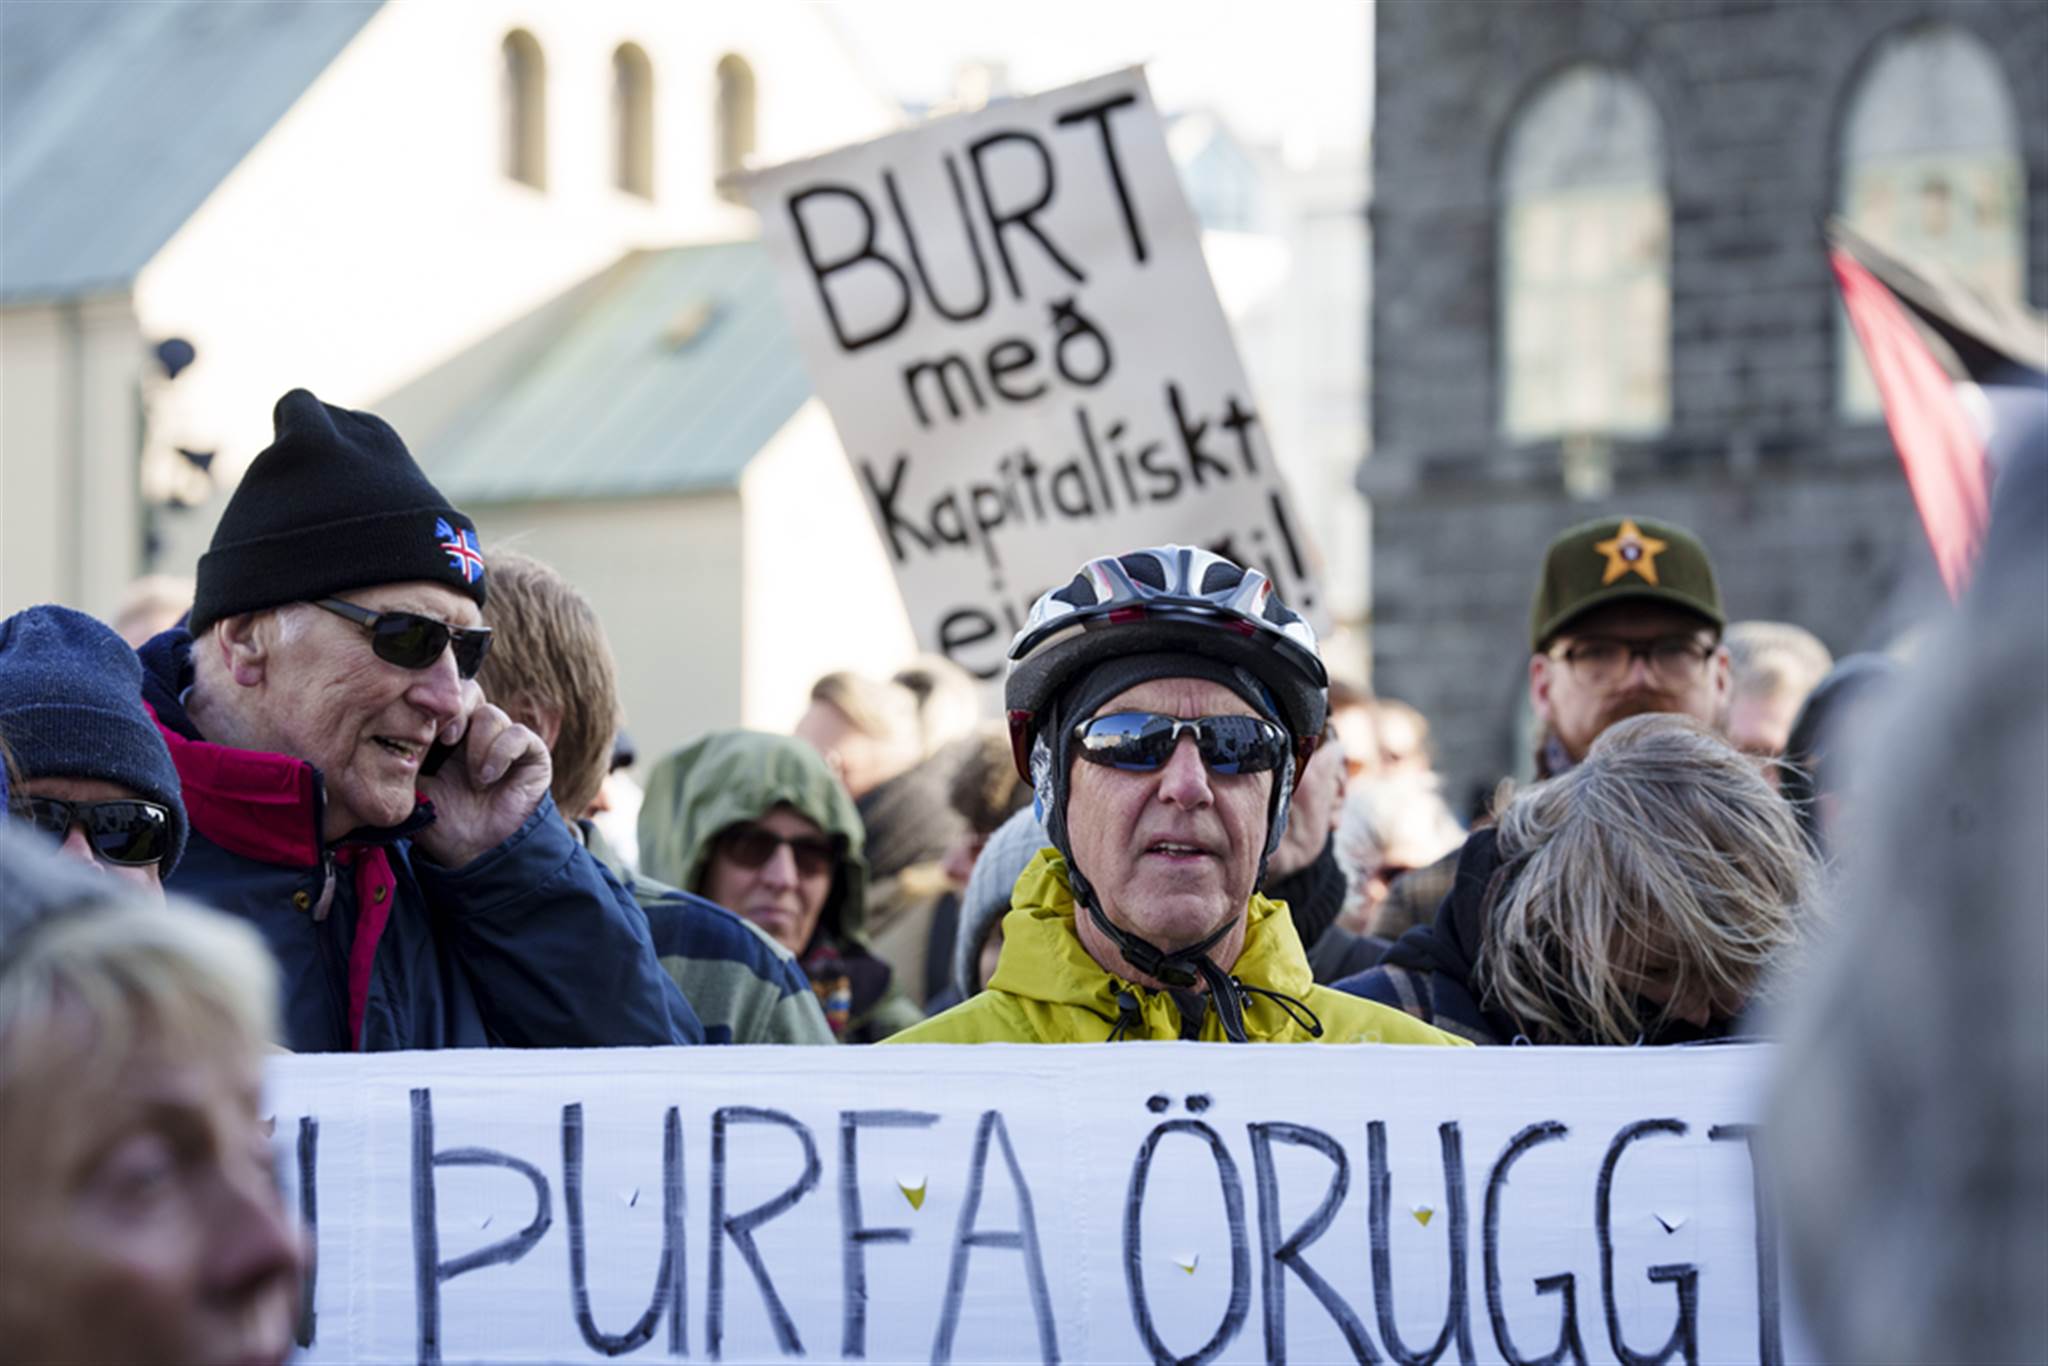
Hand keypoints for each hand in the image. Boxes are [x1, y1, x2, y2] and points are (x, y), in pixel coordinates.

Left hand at [414, 693, 553, 867]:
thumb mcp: (409, 782)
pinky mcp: (531, 752)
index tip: (420, 727)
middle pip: (468, 692)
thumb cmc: (438, 819)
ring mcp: (503, 740)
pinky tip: (488, 777)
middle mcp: (474, 730)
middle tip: (445, 739)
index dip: (431, 703)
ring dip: (478, 744)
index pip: (440, 696)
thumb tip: (386, 726)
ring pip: (491, 714)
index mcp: (443, 731)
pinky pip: (518, 734)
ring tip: (474, 778)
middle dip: (454, 712)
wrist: (472, 852)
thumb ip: (401, 753)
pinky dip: (501, 752)